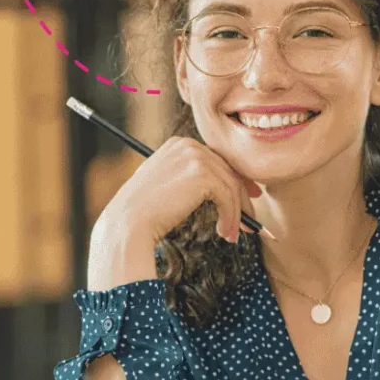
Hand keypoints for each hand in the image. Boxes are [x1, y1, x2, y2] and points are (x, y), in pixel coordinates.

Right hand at [95, 136, 262, 248]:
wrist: (129, 222)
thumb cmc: (144, 211)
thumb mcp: (168, 185)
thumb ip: (191, 179)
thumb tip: (224, 188)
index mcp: (179, 144)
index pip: (217, 160)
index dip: (235, 181)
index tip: (247, 198)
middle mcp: (188, 145)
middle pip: (228, 171)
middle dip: (241, 198)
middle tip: (250, 221)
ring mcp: (196, 157)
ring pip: (231, 186)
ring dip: (236, 214)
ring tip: (232, 235)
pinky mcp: (203, 175)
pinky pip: (228, 198)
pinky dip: (231, 218)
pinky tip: (226, 233)